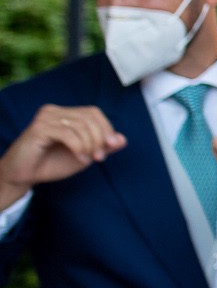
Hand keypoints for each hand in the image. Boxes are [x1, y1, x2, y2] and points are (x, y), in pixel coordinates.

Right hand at [0, 105, 126, 205]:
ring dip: (89, 144)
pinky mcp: (38, 128)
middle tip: (99, 157)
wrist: (23, 176)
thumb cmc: (51, 163)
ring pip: (80, 125)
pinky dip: (78, 146)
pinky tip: (79, 157)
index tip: (110, 148)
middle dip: (99, 138)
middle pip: (90, 117)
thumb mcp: (83, 155)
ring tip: (87, 159)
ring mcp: (45, 118)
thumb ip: (103, 147)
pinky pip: (67, 133)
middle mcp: (55, 111)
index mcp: (65, 114)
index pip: (94, 113)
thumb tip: (123, 139)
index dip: (106, 129)